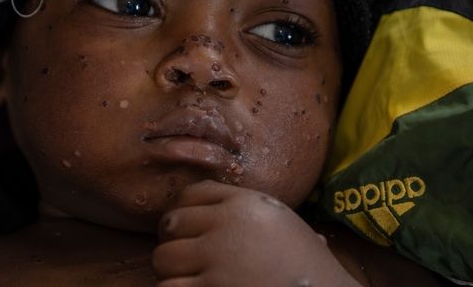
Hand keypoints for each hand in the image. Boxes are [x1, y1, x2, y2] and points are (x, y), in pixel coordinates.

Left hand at [153, 180, 360, 286]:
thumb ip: (250, 212)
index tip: (185, 228)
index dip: (182, 211)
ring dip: (171, 271)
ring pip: (163, 258)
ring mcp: (216, 258)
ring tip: (187, 278)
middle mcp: (226, 224)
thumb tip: (216, 213)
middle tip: (184, 258)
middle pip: (171, 223)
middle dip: (173, 241)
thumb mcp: (284, 223)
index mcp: (245, 203)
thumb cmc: (309, 265)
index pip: (191, 194)